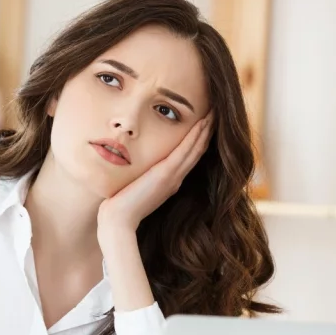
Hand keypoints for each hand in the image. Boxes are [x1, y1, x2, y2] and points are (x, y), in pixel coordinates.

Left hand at [98, 114, 213, 235]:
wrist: (118, 220)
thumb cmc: (120, 205)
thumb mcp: (134, 186)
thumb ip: (140, 177)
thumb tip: (134, 168)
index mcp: (169, 182)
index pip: (188, 157)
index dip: (198, 141)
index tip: (205, 124)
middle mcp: (176, 179)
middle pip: (197, 151)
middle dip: (208, 132)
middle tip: (217, 114)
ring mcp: (173, 176)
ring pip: (196, 149)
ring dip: (206, 130)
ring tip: (215, 114)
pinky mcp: (166, 174)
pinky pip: (186, 151)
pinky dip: (196, 136)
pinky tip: (203, 123)